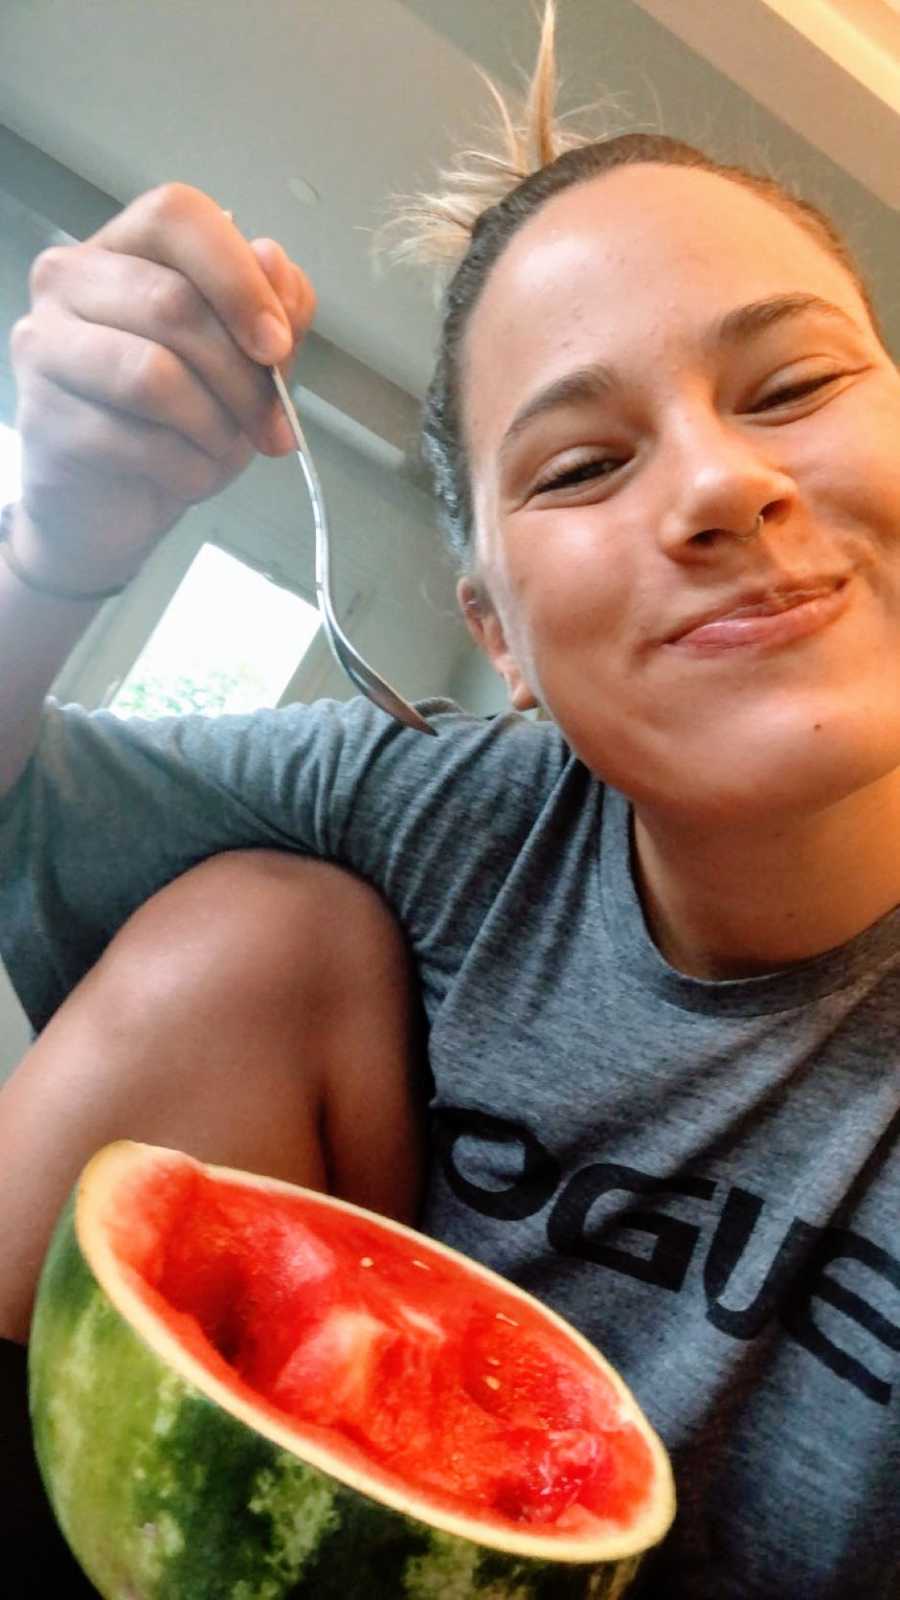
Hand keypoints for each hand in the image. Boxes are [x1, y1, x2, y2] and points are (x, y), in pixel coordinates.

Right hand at [8, 183, 315, 590]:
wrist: (112, 503)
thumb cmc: (178, 421)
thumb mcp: (246, 362)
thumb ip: (273, 309)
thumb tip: (274, 263)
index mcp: (126, 247)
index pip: (178, 216)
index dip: (239, 278)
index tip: (277, 346)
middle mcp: (70, 278)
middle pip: (174, 304)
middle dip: (243, 379)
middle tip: (271, 427)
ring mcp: (45, 344)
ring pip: (154, 375)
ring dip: (214, 427)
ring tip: (223, 451)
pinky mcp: (43, 415)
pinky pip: (138, 441)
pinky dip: (188, 469)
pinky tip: (189, 474)